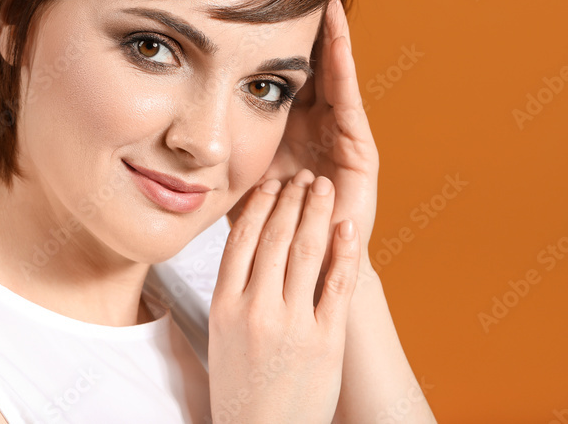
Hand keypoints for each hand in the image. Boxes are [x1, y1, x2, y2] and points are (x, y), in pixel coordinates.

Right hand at [209, 170, 360, 422]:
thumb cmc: (241, 389)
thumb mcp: (220, 337)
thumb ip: (231, 294)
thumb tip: (243, 250)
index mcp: (225, 307)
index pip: (241, 240)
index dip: (258, 206)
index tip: (270, 185)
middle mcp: (256, 310)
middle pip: (275, 238)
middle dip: (291, 200)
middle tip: (302, 177)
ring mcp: (292, 324)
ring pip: (305, 252)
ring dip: (315, 213)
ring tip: (322, 188)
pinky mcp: (325, 340)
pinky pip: (338, 285)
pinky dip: (344, 252)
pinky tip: (347, 227)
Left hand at [228, 0, 378, 268]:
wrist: (301, 275)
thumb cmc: (263, 229)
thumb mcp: (228, 176)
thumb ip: (208, 151)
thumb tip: (163, 128)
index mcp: (284, 127)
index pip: (274, 72)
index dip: (263, 38)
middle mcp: (314, 126)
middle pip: (306, 63)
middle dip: (299, 24)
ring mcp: (339, 136)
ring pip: (331, 71)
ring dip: (326, 32)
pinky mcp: (361, 150)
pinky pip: (349, 96)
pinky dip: (342, 59)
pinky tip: (335, 27)